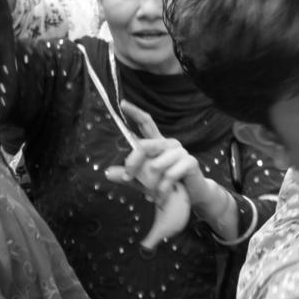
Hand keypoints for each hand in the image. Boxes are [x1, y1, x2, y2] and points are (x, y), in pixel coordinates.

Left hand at [105, 102, 194, 249]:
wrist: (191, 194)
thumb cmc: (166, 183)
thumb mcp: (143, 180)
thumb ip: (128, 175)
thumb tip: (107, 172)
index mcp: (158, 143)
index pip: (146, 123)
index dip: (135, 113)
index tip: (122, 104)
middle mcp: (169, 144)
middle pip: (145, 145)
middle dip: (133, 163)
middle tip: (128, 178)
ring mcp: (181, 152)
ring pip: (156, 165)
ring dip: (152, 183)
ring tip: (155, 192)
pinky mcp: (190, 162)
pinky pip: (169, 175)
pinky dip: (163, 189)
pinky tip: (163, 194)